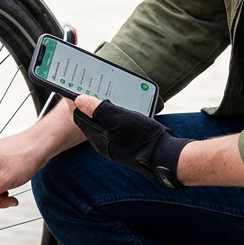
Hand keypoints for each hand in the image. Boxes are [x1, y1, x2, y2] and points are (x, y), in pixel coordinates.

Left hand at [73, 95, 191, 188]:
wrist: (164, 155)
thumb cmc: (140, 137)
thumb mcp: (117, 118)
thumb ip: (97, 109)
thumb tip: (78, 99)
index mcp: (97, 138)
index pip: (81, 118)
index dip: (82, 103)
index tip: (86, 89)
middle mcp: (104, 144)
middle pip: (93, 121)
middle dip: (95, 106)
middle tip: (101, 90)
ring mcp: (117, 146)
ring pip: (107, 124)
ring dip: (109, 111)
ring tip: (116, 97)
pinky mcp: (129, 145)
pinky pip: (119, 129)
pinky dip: (120, 118)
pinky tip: (128, 111)